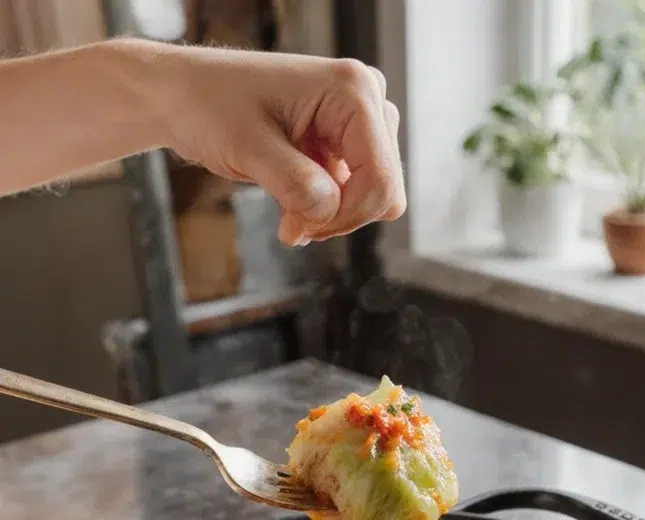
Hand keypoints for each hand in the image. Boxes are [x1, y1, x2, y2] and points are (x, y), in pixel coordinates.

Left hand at [155, 48, 405, 245]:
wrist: (184, 96)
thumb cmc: (209, 105)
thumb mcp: (248, 147)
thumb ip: (293, 182)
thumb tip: (327, 212)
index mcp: (353, 91)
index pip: (382, 180)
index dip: (345, 217)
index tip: (298, 229)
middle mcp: (366, 99)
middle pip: (384, 191)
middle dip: (338, 217)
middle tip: (290, 224)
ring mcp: (358, 120)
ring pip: (373, 194)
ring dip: (330, 214)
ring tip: (286, 208)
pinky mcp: (343, 140)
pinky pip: (354, 192)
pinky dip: (324, 208)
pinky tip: (290, 202)